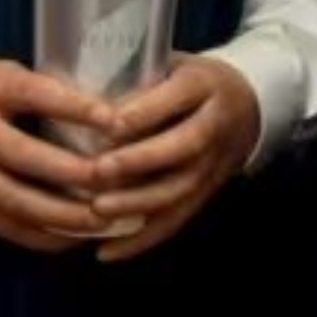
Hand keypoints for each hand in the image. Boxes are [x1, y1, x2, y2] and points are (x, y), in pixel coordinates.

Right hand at [0, 62, 119, 252]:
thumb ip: (38, 90)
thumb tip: (99, 108)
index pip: (35, 96)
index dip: (77, 108)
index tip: (117, 120)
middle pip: (31, 161)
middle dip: (80, 176)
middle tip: (122, 182)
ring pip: (22, 204)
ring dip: (69, 217)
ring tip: (110, 219)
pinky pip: (10, 228)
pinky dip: (45, 237)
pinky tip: (77, 238)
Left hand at [83, 56, 260, 260]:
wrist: (247, 105)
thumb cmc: (188, 82)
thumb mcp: (170, 64)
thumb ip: (133, 75)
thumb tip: (69, 87)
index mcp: (203, 85)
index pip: (178, 96)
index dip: (145, 111)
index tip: (108, 123)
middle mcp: (213, 125)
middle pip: (183, 146)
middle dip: (141, 160)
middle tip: (99, 170)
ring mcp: (213, 164)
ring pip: (180, 189)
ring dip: (138, 203)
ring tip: (97, 210)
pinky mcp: (206, 194)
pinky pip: (176, 221)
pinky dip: (142, 240)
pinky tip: (107, 252)